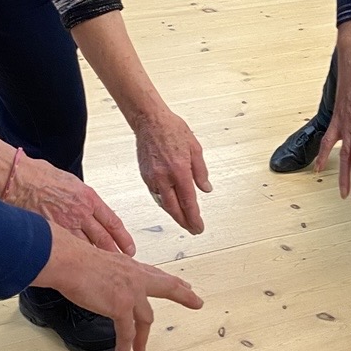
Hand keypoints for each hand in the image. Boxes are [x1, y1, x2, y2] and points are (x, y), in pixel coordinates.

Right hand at [10, 155, 135, 254]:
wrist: (21, 179)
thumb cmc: (42, 176)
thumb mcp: (73, 183)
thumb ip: (83, 199)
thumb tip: (90, 208)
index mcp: (89, 198)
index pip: (113, 222)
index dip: (123, 238)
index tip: (129, 247)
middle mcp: (81, 212)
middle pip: (104, 238)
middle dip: (115, 252)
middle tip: (122, 263)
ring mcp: (66, 224)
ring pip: (87, 246)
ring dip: (97, 259)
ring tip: (104, 270)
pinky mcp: (52, 232)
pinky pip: (68, 248)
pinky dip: (76, 258)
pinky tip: (80, 266)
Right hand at [35, 224, 203, 350]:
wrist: (68, 261)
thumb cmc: (75, 260)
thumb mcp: (100, 260)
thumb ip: (108, 272)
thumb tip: (102, 281)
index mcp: (130, 266)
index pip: (156, 274)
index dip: (171, 281)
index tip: (183, 284)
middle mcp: (135, 277)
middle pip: (167, 288)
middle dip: (184, 296)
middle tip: (196, 302)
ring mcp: (131, 292)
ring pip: (146, 318)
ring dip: (142, 336)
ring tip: (141, 348)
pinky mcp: (121, 307)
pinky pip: (127, 332)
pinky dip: (126, 345)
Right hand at [135, 110, 211, 233]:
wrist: (150, 121)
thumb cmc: (173, 130)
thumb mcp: (195, 149)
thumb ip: (201, 171)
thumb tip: (206, 188)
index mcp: (179, 171)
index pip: (188, 202)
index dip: (194, 218)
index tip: (198, 227)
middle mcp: (164, 178)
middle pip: (174, 209)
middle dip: (184, 222)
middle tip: (192, 229)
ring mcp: (152, 178)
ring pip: (164, 203)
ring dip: (174, 214)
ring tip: (183, 220)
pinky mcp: (145, 176)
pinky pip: (156, 195)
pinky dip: (164, 202)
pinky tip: (171, 204)